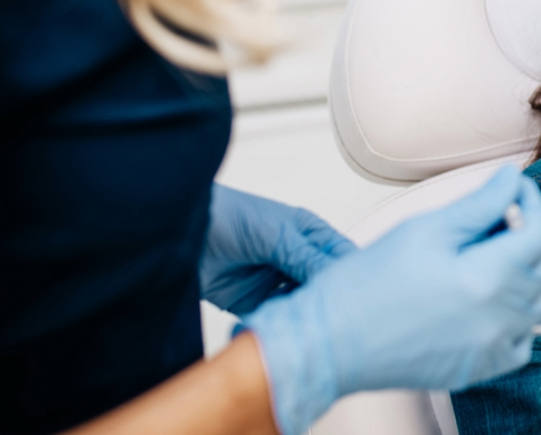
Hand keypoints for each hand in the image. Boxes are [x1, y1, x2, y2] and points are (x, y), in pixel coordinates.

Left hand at [201, 184, 355, 313]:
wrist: (182, 235)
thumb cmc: (229, 216)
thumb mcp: (275, 234)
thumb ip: (306, 257)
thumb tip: (336, 278)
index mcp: (310, 236)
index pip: (343, 258)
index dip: (353, 275)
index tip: (359, 295)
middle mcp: (298, 260)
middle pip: (327, 286)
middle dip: (332, 300)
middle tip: (338, 316)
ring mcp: (279, 282)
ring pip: (306, 304)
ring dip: (308, 314)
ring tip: (312, 323)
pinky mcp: (259, 303)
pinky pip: (281, 317)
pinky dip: (286, 323)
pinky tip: (287, 324)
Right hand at [244, 166, 540, 434]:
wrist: (330, 343)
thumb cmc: (366, 285)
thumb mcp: (424, 230)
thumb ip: (478, 205)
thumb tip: (510, 179)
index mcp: (487, 278)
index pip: (538, 233)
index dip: (532, 203)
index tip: (516, 188)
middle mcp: (498, 317)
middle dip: (527, 235)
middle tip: (495, 218)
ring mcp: (490, 348)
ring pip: (536, 303)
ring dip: (524, 273)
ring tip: (489, 256)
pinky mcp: (478, 369)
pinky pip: (521, 341)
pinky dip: (517, 317)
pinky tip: (491, 301)